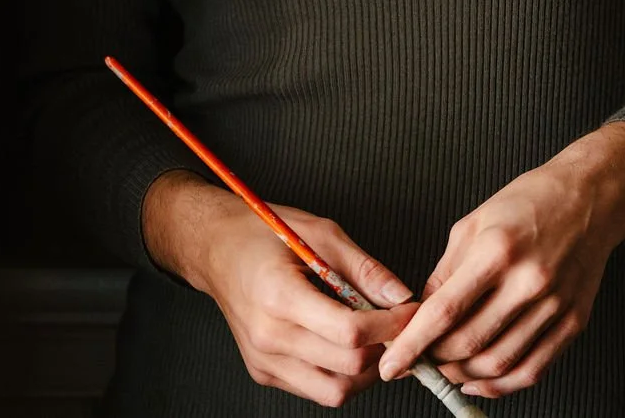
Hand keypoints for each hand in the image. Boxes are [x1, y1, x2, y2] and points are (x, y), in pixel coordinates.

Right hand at [143, 173, 418, 406]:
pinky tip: (343, 342)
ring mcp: (265, 361)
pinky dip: (340, 373)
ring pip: (334, 391)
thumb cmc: (263, 233)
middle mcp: (269, 338)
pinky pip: (315, 389)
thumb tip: (401, 296)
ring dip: (364, 369)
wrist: (216, 249)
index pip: (349, 332)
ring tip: (372, 335)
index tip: (408, 312)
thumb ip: (363, 268)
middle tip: (396, 324)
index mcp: (280, 297)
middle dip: (383, 348)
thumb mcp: (320, 232)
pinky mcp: (265, 373)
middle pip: (347, 366)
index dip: (389, 325)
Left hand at [377, 124, 624, 399]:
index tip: (392, 363)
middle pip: (470, 343)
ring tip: (445, 369)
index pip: (445, 311)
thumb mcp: (475, 222)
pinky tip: (481, 380)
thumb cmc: (531, 201)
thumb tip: (421, 314)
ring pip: (499, 364)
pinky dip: (501, 386)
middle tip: (417, 361)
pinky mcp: (574, 322)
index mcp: (498, 250)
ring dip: (464, 376)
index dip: (413, 344)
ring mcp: (555, 305)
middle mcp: (528, 281)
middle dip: (435, 361)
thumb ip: (446, 271)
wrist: (591, 197)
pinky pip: (533, 370)